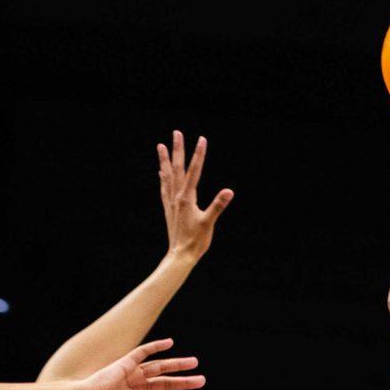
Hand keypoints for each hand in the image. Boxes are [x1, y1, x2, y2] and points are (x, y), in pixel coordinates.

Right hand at [74, 339, 208, 389]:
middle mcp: (138, 387)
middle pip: (166, 383)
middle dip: (184, 381)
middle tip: (202, 380)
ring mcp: (133, 374)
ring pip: (159, 367)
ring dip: (176, 364)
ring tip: (194, 363)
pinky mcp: (125, 363)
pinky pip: (142, 352)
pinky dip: (156, 346)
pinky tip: (170, 343)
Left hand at [158, 131, 233, 261]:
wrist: (180, 256)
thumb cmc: (196, 241)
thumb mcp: (209, 223)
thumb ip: (218, 206)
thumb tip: (229, 191)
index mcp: (187, 198)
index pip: (194, 171)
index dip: (199, 155)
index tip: (202, 139)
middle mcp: (177, 197)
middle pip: (177, 168)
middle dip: (178, 149)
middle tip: (177, 132)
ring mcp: (171, 202)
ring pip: (167, 176)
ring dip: (165, 160)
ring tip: (161, 146)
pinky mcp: (169, 209)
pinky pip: (164, 188)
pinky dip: (163, 177)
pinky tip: (161, 172)